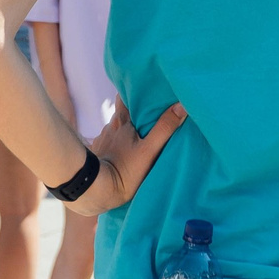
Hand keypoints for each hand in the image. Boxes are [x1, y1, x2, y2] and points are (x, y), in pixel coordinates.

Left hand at [72, 102, 190, 215]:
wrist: (97, 190)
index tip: (146, 89)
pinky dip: (117, 142)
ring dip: (126, 128)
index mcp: (122, 121)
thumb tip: (182, 105)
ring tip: (138, 133)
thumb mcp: (150, 150)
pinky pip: (109, 142)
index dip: (134, 92)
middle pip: (122, 111)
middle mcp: (110, 126)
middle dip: (133, 111)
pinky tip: (124, 150)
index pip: (125, 96)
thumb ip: (165, 128)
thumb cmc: (125, 170)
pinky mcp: (98, 153)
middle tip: (148, 113)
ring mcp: (102, 139)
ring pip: (116, 127)